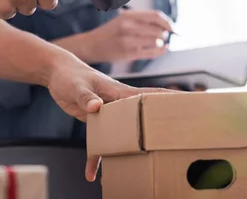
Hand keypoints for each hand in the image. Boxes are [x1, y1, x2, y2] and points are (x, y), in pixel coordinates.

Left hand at [44, 51, 170, 181]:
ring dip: (127, 149)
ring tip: (136, 167)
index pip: (148, 95)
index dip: (168, 99)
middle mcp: (118, 103)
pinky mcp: (96, 121)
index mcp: (119, 92)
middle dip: (157, 127)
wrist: (57, 74)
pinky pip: (100, 141)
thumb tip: (97, 107)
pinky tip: (91, 171)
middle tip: (175, 139)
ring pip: (123, 133)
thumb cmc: (70, 75)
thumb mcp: (77, 86)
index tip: (189, 102)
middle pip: (142, 117)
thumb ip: (86, 97)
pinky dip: (95, 156)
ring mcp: (108, 113)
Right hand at [83, 10, 174, 63]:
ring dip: (162, 42)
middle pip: (158, 29)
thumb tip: (166, 24)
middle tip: (165, 36)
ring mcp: (128, 40)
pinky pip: (151, 52)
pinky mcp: (128, 53)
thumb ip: (142, 20)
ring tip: (159, 42)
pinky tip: (162, 49)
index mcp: (128, 15)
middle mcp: (128, 26)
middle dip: (166, 33)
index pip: (156, 16)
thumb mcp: (123, 20)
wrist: (92, 45)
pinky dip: (161, 51)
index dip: (168, 22)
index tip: (172, 27)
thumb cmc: (111, 33)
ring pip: (156, 41)